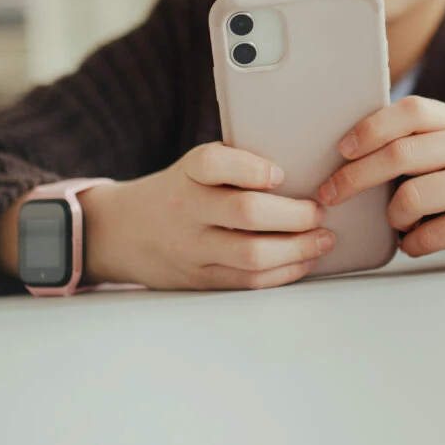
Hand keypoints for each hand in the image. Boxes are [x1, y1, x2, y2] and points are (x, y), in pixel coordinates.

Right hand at [78, 142, 335, 289]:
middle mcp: (186, 210)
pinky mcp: (200, 279)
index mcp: (187, 174)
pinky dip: (284, 272)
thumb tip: (303, 165)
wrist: (120, 232)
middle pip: (246, 214)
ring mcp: (192, 249)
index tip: (279, 174)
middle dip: (295, 215)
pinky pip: (249, 281)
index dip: (251, 168)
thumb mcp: (192, 169)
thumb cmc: (177, 193)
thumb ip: (234, 165)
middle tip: (319, 211)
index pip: (214, 163)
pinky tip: (304, 260)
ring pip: (252, 255)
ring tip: (323, 239)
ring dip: (298, 249)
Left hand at [316, 95, 444, 258]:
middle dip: (353, 176)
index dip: (368, 128)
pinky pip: (433, 233)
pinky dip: (414, 243)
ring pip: (410, 195)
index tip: (342, 149)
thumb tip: (369, 153)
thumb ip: (439, 138)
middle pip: (398, 152)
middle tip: (332, 193)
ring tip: (396, 223)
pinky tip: (418, 243)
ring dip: (390, 215)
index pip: (410, 111)